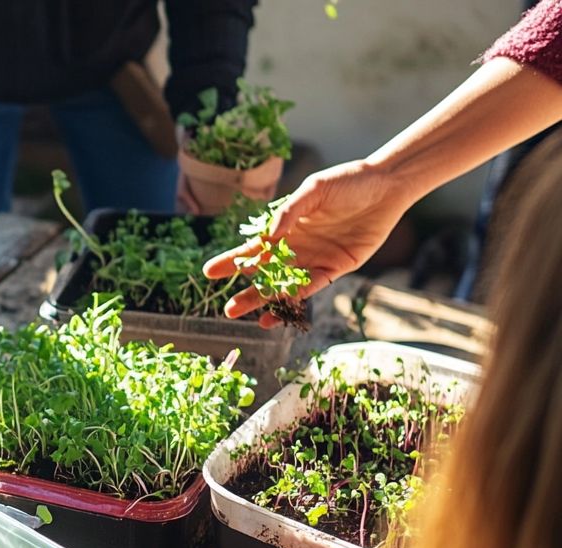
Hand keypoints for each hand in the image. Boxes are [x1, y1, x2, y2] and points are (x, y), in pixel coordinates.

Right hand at [203, 159, 416, 323]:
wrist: (386, 187)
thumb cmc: (348, 182)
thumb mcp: (315, 189)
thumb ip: (291, 211)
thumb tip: (270, 235)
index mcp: (285, 228)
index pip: (252, 248)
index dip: (230, 260)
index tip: (209, 272)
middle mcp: (296, 247)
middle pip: (264, 274)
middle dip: (245, 292)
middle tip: (226, 309)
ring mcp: (314, 260)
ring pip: (284, 286)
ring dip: (265, 302)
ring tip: (246, 316)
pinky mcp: (335, 269)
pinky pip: (311, 288)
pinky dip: (294, 301)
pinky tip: (279, 314)